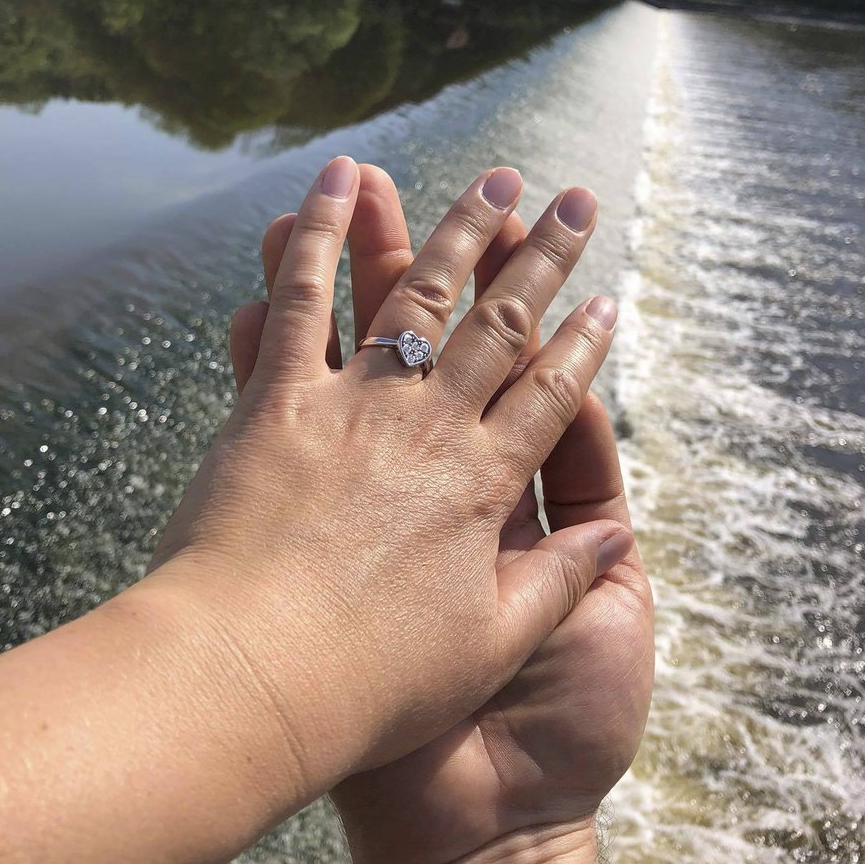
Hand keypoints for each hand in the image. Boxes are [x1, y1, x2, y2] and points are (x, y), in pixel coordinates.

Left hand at [152, 155, 628, 810]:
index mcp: (484, 485)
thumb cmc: (370, 685)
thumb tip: (610, 536)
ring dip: (460, 230)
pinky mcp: (277, 399)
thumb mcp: (488, 646)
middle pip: (500, 326)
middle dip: (543, 259)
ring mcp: (353, 405)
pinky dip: (316, 232)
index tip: (605, 299)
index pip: (551, 395)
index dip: (583, 345)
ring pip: (419, 295)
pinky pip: (300, 298)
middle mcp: (428, 428)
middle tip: (573, 202)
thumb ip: (556, 581)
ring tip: (496, 177)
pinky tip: (341, 177)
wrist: (254, 681)